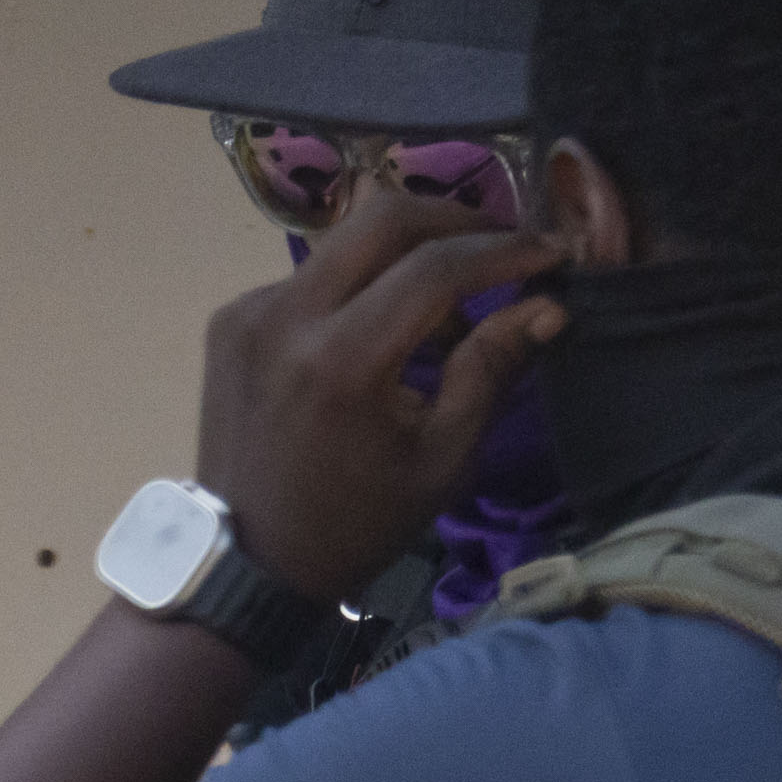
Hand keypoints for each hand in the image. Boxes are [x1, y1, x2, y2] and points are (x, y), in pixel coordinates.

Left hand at [189, 175, 567, 600]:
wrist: (244, 564)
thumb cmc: (353, 524)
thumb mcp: (440, 460)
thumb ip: (492, 371)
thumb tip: (549, 304)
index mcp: (340, 360)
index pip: (436, 266)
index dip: (504, 250)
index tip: (549, 253)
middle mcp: (285, 316)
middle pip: (385, 217)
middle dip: (458, 220)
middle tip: (504, 247)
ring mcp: (249, 312)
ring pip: (346, 241)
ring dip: (408, 256)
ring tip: (446, 312)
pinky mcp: (231, 319)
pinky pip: (311, 275)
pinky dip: (359, 287)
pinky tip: (382, 333)